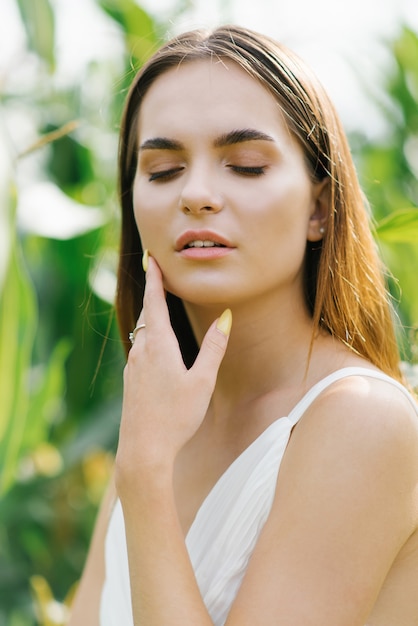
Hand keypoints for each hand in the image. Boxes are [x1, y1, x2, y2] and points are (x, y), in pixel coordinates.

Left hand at [115, 255, 231, 491]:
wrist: (143, 448)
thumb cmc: (176, 416)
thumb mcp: (202, 381)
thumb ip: (213, 347)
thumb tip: (225, 318)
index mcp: (158, 346)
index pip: (155, 302)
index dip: (155, 278)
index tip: (151, 257)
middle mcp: (140, 351)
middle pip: (147, 315)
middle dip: (154, 295)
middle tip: (160, 276)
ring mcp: (132, 366)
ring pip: (142, 334)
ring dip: (151, 318)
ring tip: (161, 307)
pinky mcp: (129, 381)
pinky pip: (139, 350)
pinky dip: (149, 339)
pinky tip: (157, 349)